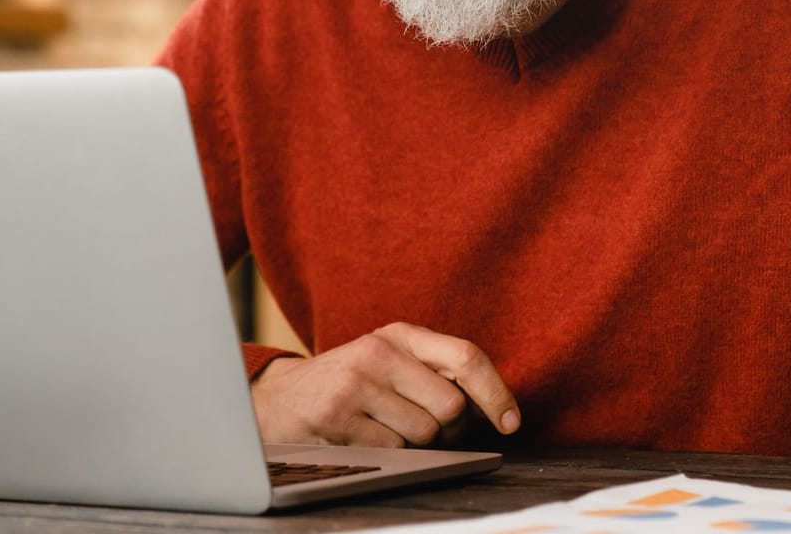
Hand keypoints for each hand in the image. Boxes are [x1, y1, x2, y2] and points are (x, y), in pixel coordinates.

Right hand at [251, 322, 521, 447]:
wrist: (280, 400)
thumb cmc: (350, 386)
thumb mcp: (389, 363)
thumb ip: (435, 373)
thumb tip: (493, 409)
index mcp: (399, 335)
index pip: (466, 357)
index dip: (496, 393)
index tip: (511, 422)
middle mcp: (378, 352)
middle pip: (451, 407)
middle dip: (449, 430)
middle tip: (426, 430)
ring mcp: (356, 383)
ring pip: (425, 434)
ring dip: (415, 445)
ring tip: (385, 429)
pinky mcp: (337, 416)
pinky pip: (394, 452)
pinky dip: (389, 455)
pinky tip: (365, 439)